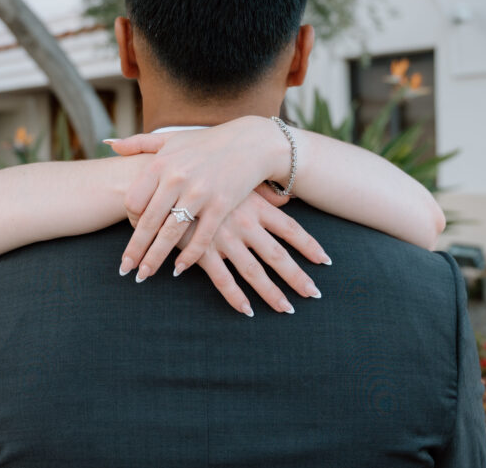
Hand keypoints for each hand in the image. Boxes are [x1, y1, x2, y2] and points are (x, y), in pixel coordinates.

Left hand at [107, 116, 295, 278]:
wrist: (251, 143)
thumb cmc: (207, 142)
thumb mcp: (172, 138)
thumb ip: (139, 142)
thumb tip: (110, 144)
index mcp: (161, 163)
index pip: (133, 199)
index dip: (130, 218)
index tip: (132, 230)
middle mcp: (177, 178)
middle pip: (148, 222)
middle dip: (135, 249)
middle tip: (125, 269)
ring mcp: (200, 193)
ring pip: (170, 234)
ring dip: (155, 258)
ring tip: (144, 275)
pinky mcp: (221, 205)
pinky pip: (201, 238)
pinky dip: (188, 257)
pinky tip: (178, 269)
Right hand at [131, 191, 325, 315]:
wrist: (160, 179)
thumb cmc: (200, 176)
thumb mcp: (234, 179)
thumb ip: (262, 191)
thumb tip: (286, 198)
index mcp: (255, 205)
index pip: (291, 229)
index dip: (309, 246)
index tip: (325, 261)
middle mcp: (245, 223)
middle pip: (278, 255)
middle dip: (297, 277)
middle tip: (314, 295)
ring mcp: (224, 239)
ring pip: (254, 272)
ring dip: (271, 293)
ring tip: (286, 309)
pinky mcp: (202, 251)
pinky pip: (223, 279)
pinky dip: (235, 297)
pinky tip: (247, 310)